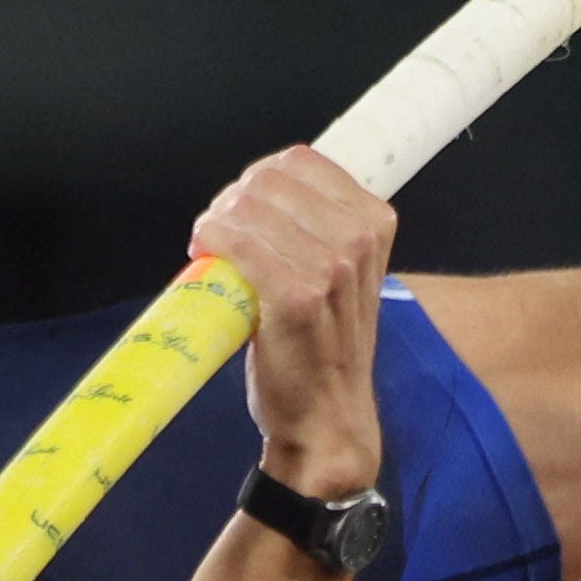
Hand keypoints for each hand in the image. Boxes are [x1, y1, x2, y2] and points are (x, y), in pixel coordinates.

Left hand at [191, 147, 393, 496]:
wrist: (328, 418)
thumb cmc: (327, 347)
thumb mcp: (347, 273)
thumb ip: (320, 227)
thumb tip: (256, 190)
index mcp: (375, 222)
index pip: (300, 162)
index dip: (260, 182)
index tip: (248, 211)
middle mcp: (358, 239)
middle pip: (268, 179)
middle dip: (233, 202)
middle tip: (222, 235)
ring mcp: (328, 267)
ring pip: (246, 206)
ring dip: (217, 223)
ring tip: (214, 252)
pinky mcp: (294, 296)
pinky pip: (232, 240)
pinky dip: (208, 242)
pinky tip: (205, 259)